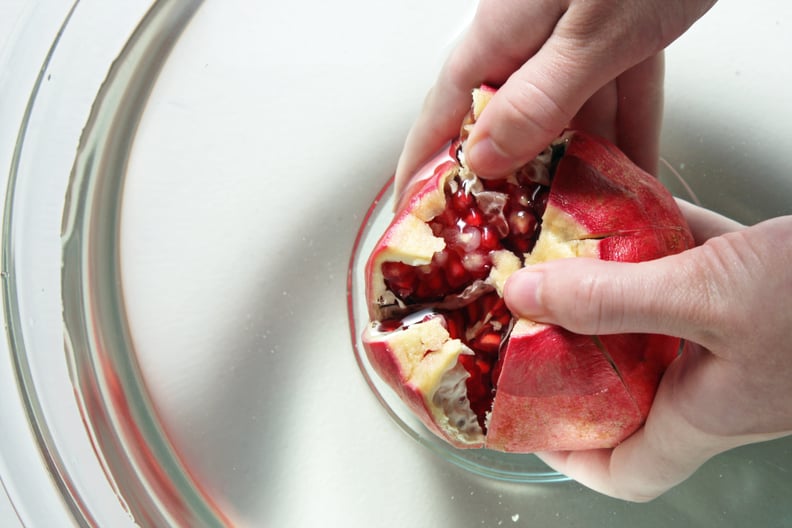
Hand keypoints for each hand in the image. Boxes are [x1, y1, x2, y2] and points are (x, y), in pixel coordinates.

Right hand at [394, 0, 715, 202]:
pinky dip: (625, 140)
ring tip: (577, 228)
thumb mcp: (590, 29)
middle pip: (507, 128)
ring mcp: (577, 41)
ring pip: (567, 123)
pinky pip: (616, 102)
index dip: (423, 168)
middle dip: (505, 185)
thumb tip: (483, 156)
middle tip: (507, 243)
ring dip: (576, 172)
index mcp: (502, 36)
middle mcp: (532, 43)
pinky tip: (634, 179)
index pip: (444, 115)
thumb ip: (540, 96)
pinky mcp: (622, 36)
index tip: (410, 215)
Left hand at [503, 200, 791, 501]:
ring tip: (556, 253)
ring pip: (651, 316)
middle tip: (527, 314)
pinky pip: (689, 266)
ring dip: (607, 285)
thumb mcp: (707, 295)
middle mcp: (717, 379)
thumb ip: (611, 297)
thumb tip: (524, 296)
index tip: (524, 419)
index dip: (570, 456)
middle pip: (623, 385)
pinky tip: (625, 203)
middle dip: (573, 349)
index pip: (623, 470)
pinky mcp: (758, 287)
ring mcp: (739, 332)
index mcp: (704, 412)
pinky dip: (655, 240)